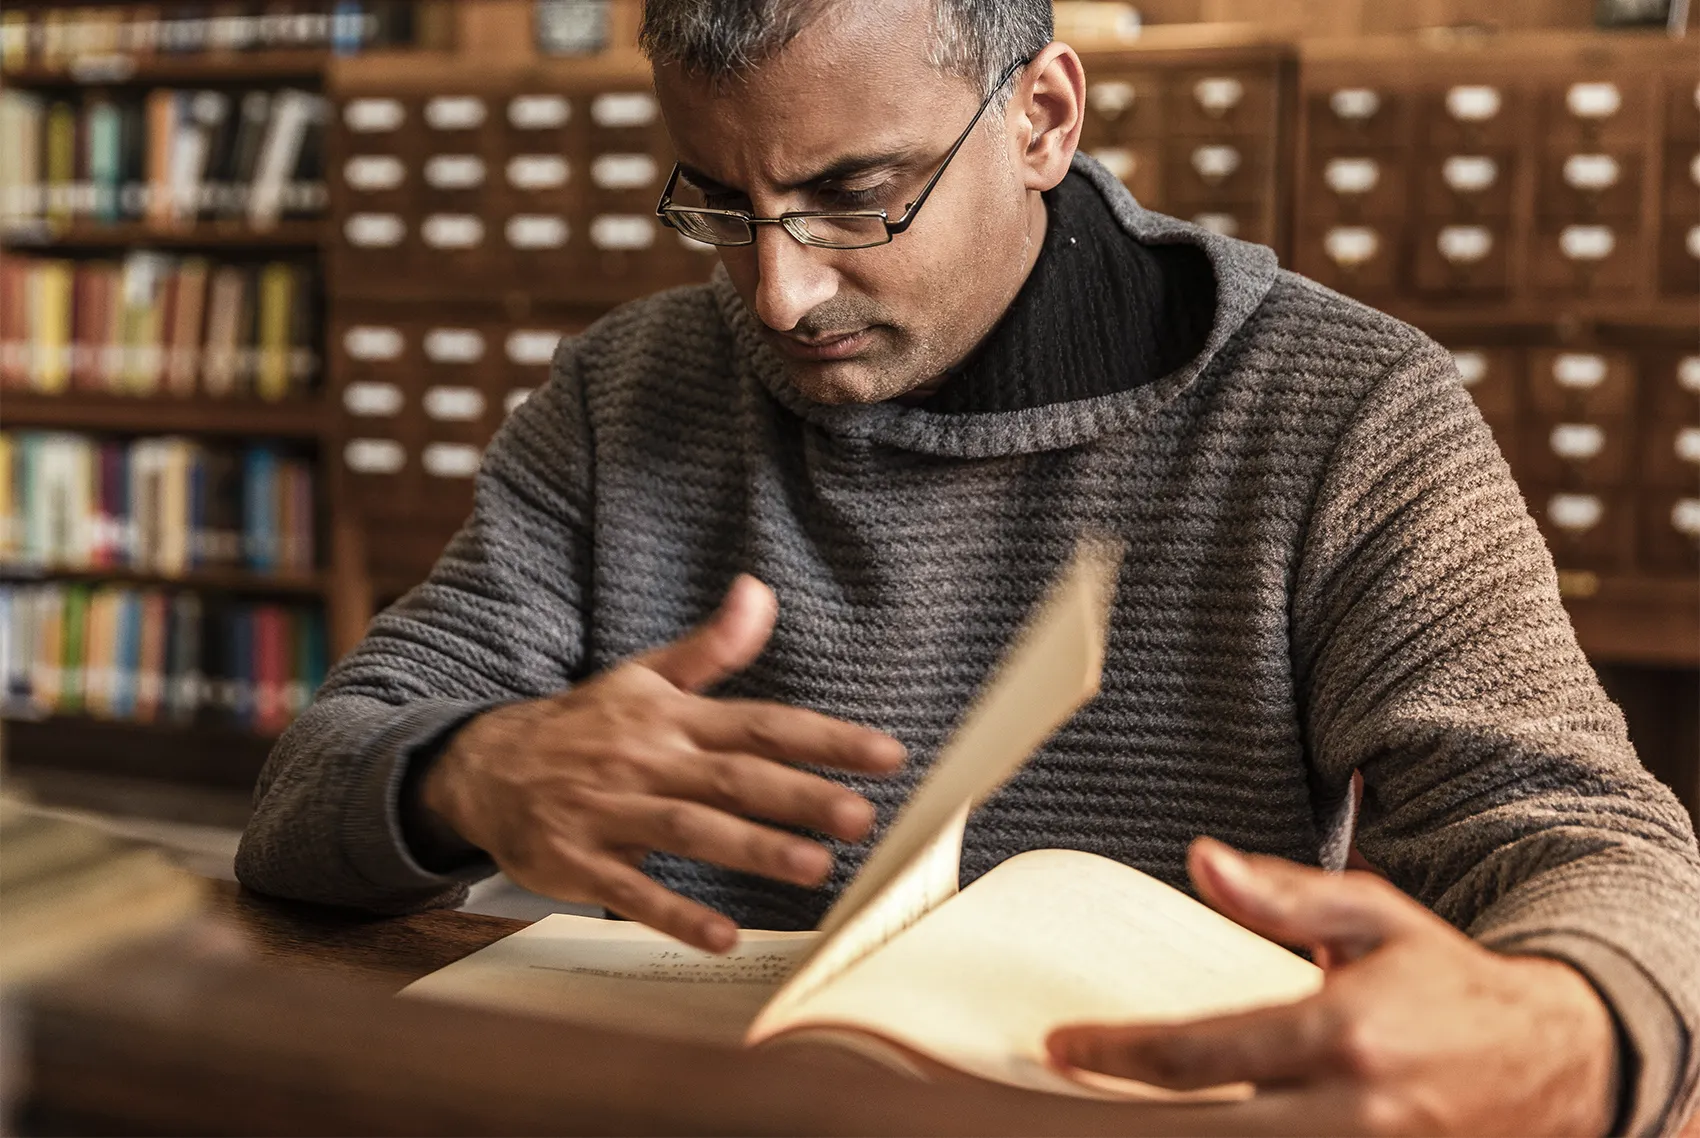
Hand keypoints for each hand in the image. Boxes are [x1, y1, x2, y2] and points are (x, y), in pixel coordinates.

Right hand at [420, 575, 904, 952]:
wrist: (482, 765)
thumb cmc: (584, 725)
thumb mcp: (644, 676)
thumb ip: (712, 646)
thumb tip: (759, 590)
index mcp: (671, 717)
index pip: (761, 724)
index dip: (824, 738)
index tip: (886, 755)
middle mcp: (646, 759)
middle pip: (733, 777)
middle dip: (799, 796)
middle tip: (860, 816)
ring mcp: (609, 810)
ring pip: (689, 828)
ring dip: (751, 848)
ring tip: (813, 868)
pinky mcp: (576, 860)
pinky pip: (629, 889)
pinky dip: (675, 913)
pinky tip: (722, 936)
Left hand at [1046, 838, 1619, 1135]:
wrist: (1558, 1061)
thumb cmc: (1451, 985)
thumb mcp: (1374, 918)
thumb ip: (1282, 896)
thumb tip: (1201, 861)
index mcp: (1341, 1033)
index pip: (1203, 1055)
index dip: (1120, 1055)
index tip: (1064, 1047)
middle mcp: (1352, 1109)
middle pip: (1209, 1128)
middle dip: (1127, 1116)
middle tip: (1072, 1095)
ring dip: (1175, 1134)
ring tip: (1119, 1114)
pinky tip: (1202, 1122)